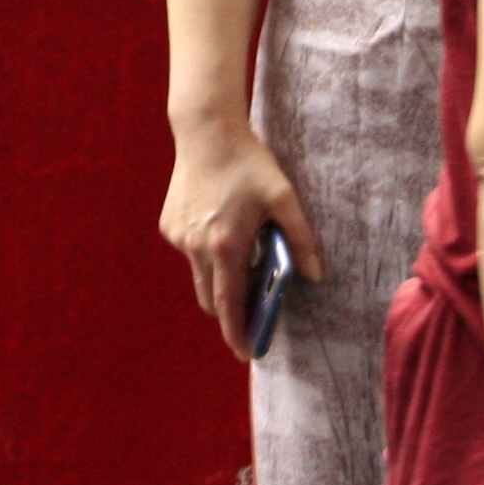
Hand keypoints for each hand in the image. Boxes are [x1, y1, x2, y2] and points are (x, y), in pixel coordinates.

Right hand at [156, 121, 320, 341]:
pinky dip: (205, 251)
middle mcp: (196, 246)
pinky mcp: (168, 224)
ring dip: (218, 276)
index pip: (230, 304)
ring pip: (199, 274)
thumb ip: (301, 239)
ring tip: (241, 250)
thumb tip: (315, 274)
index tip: (246, 353)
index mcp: (226, 245)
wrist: (206, 131)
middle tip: (252, 308)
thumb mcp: (284, 198)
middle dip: (230, 310)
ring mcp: (179, 236)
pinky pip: (189, 251)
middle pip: (210, 299)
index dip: (238, 332)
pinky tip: (220, 223)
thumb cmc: (249, 163)